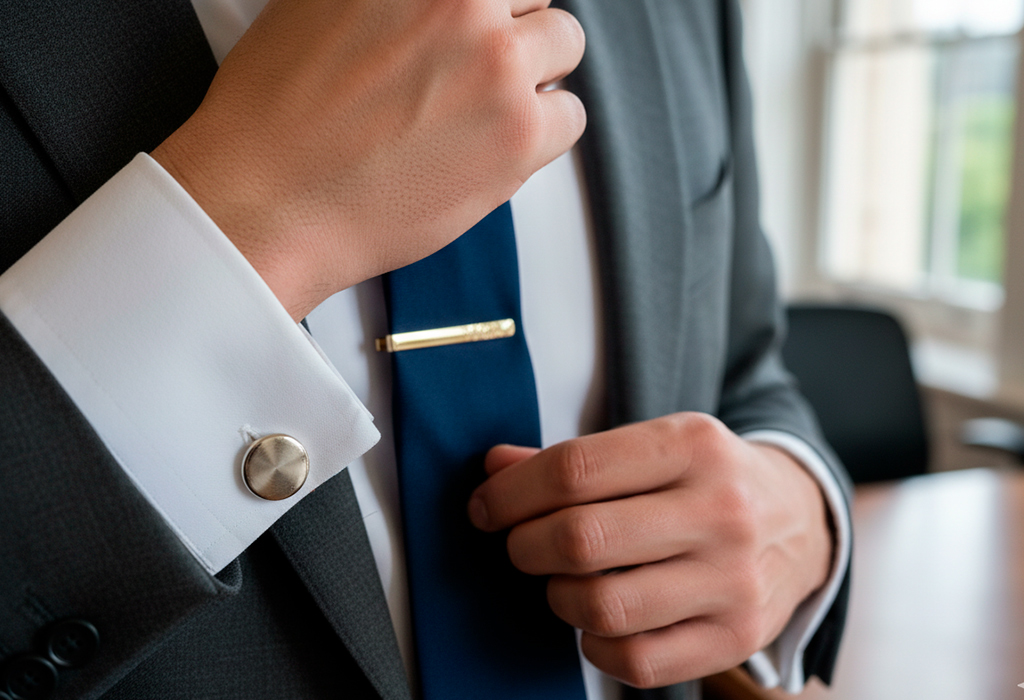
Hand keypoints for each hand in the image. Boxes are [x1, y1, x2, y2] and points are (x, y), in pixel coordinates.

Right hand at [152, 0, 585, 319]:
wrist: (267, 202)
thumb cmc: (276, 117)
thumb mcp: (318, 6)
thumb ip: (396, 0)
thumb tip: (429, 6)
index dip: (489, 4)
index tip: (482, 23)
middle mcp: (465, 2)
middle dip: (513, 29)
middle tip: (477, 68)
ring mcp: (498, 65)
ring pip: (565, 45)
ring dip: (535, 74)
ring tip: (486, 110)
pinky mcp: (518, 134)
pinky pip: (570, 116)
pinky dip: (544, 131)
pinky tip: (494, 147)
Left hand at [467, 413, 831, 687]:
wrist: (799, 521)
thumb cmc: (704, 479)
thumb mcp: (652, 446)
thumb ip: (572, 460)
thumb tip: (495, 467)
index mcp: (693, 445)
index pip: (574, 470)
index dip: (511, 493)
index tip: (487, 507)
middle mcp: (721, 510)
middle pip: (581, 539)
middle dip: (524, 546)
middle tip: (521, 544)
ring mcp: (734, 579)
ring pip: (602, 606)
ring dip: (557, 596)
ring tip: (562, 581)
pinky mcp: (737, 636)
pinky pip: (637, 662)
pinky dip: (595, 646)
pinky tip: (597, 621)